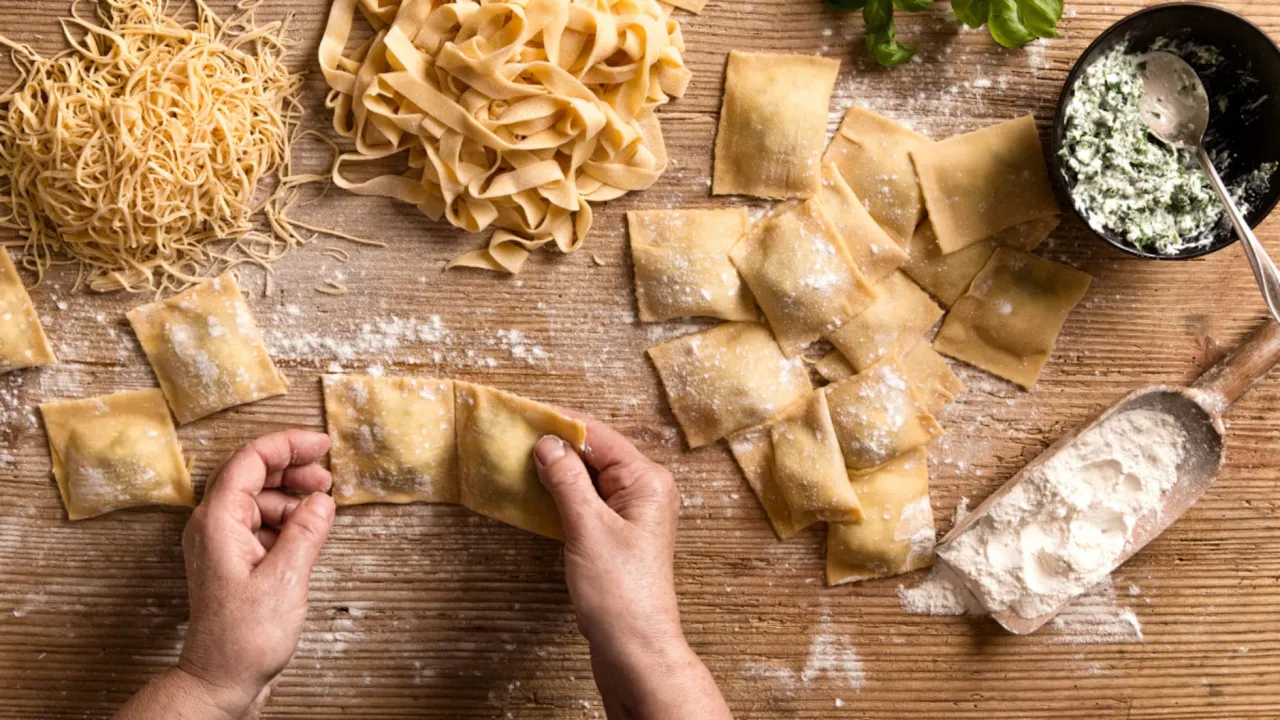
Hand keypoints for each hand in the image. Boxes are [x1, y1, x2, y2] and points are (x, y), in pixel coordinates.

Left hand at [118, 430, 335, 719]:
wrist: (222, 680)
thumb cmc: (244, 638)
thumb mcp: (286, 579)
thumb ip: (307, 531)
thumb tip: (321, 500)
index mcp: (217, 522)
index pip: (249, 461)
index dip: (287, 445)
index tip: (321, 444)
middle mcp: (212, 527)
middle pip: (251, 475)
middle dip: (291, 469)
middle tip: (326, 475)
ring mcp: (221, 544)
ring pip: (257, 499)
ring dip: (291, 496)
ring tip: (321, 506)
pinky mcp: (233, 561)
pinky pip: (259, 524)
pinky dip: (285, 520)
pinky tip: (307, 531)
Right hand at [534, 420, 731, 719]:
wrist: (635, 649)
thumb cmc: (619, 592)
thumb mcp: (588, 528)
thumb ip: (567, 480)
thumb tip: (547, 443)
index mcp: (647, 480)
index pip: (599, 436)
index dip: (560, 423)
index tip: (522, 414)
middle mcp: (645, 490)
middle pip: (596, 452)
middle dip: (557, 444)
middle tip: (514, 434)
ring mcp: (633, 512)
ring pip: (590, 476)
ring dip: (557, 468)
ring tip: (519, 457)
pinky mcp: (618, 533)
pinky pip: (588, 500)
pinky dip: (563, 493)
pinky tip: (537, 491)